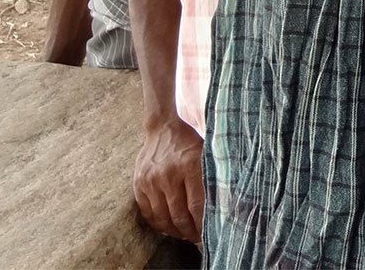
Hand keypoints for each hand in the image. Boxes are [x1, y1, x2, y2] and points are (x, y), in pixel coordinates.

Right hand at [133, 117, 204, 242]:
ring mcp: (151, 180)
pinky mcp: (139, 183)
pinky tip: (168, 227)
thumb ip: (213, 176)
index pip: (197, 205)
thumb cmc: (191, 141)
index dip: (203, 223)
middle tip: (198, 238)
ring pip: (163, 217)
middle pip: (179, 214)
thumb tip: (226, 204)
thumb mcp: (207, 153)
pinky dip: (158, 224)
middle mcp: (168, 174)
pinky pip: (148, 212)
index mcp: (190, 165)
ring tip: (185, 235)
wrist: (163, 127)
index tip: (209, 232)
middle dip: (190, 231)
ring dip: (175, 231)